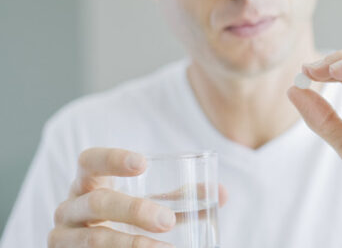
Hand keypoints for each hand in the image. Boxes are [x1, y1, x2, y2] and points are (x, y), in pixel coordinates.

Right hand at [48, 148, 227, 247]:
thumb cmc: (125, 218)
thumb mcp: (149, 203)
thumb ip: (181, 196)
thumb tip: (222, 194)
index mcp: (87, 182)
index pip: (89, 160)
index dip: (111, 159)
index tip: (143, 163)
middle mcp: (69, 207)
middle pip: (97, 203)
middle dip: (135, 211)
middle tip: (168, 220)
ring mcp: (63, 238)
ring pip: (94, 240)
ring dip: (131, 245)